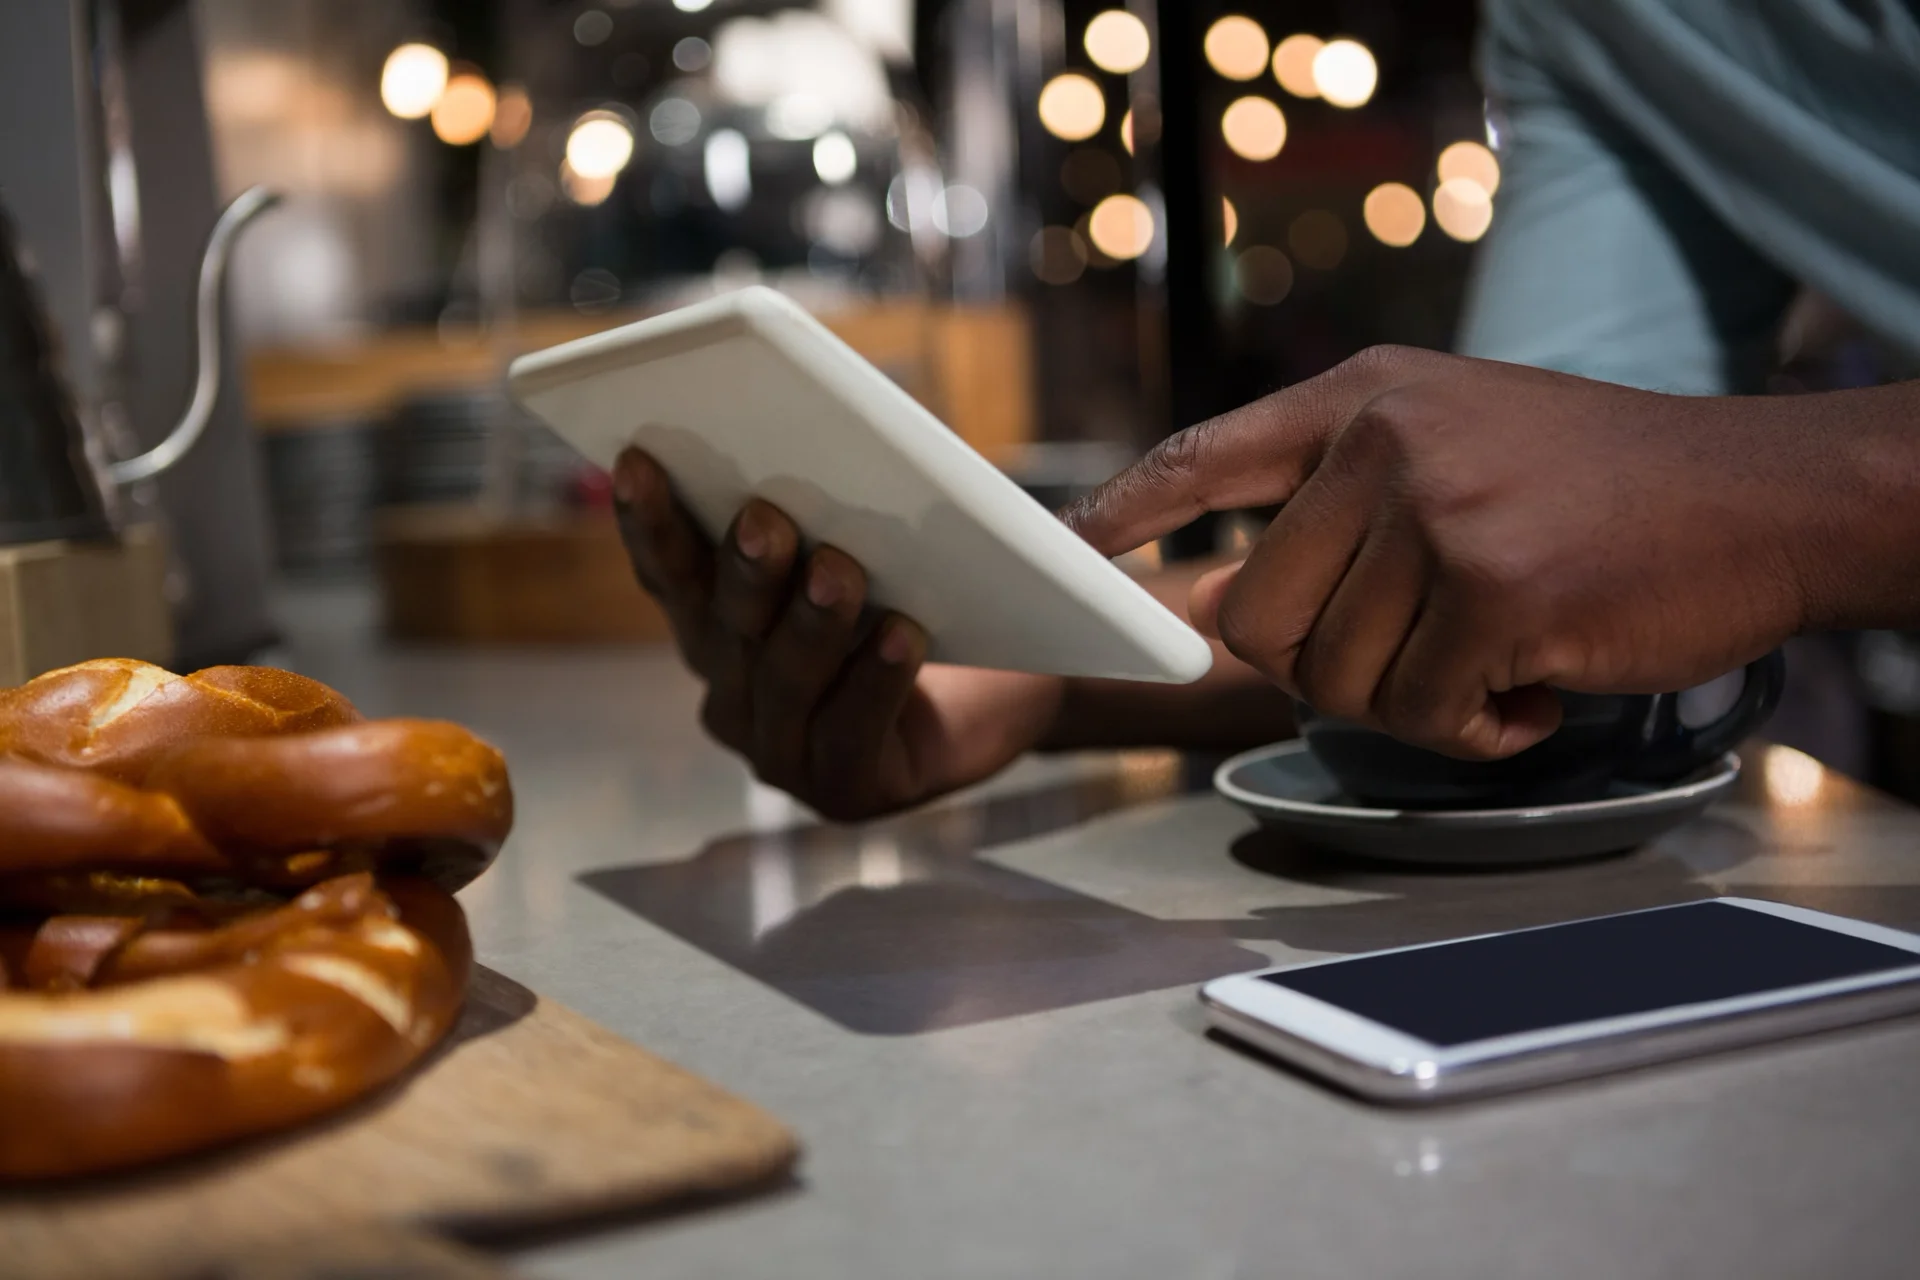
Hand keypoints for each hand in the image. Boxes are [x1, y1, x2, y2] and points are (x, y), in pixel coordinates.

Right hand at [611, 449, 1064, 819]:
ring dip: (812, 623)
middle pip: (724, 627)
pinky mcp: (844, 791)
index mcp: (717, 628)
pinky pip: (852, 732)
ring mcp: (780, 752)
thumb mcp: (875, 544)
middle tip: (764, 520)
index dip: (649, 523)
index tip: (640, 460)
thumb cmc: (926, 603)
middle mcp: (732, 692)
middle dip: (743, 571)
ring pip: (785, 680)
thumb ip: (833, 503)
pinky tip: (900, 637)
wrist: (1008, 694)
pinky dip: (875, 680)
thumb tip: (826, 425)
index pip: (670, 574)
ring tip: (842, 571)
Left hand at [1062, 346, 1837, 760]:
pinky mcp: (1495, 591)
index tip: (1078, 548)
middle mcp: (1384, 443)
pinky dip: (1477, 733)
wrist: (1760, 498)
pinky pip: (1424, 716)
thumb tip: (1230, 595)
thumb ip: (1350, 494)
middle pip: (1255, 616)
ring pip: (1337, 679)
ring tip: (1498, 658)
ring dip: (1414, 703)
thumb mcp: (1459, 435)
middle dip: (1323, 667)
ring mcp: (1437, 511)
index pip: (1209, 452)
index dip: (1134, 508)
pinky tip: (1535, 691)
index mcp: (1364, 398)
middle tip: (1415, 659)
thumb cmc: (1605, 486)